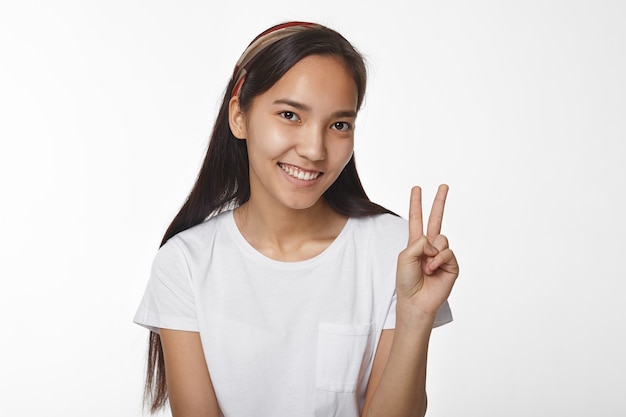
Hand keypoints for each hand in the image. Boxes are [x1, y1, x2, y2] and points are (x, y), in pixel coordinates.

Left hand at [396, 184, 458, 316]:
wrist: (416, 301)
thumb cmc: (406, 281)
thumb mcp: (405, 256)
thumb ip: (418, 242)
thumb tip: (435, 241)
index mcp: (415, 243)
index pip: (416, 219)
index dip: (416, 203)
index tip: (417, 188)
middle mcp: (430, 246)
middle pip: (436, 219)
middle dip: (439, 201)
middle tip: (444, 185)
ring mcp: (441, 255)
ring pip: (441, 238)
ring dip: (431, 253)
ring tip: (425, 268)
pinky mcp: (452, 265)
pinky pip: (447, 252)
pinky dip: (438, 260)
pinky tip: (432, 270)